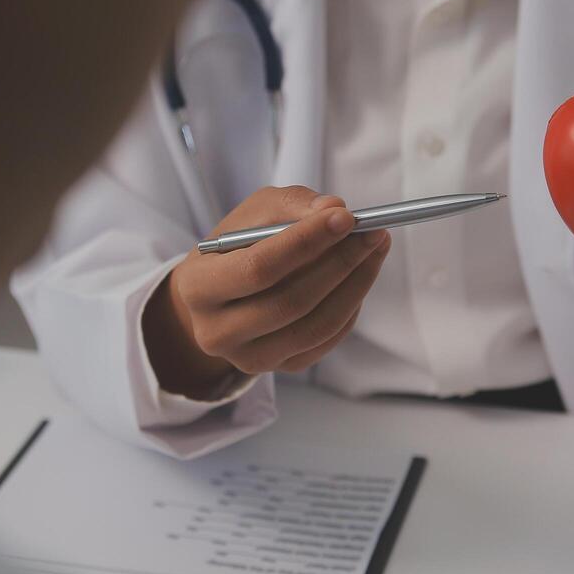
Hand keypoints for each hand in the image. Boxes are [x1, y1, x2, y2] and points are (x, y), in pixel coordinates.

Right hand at [142, 186, 389, 398]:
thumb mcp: (251, 215)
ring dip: (355, 284)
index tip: (345, 217)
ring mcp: (250, 358)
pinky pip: (327, 339)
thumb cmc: (237, 248)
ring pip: (316, 325)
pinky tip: (359, 276)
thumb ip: (290, 205)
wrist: (218, 298)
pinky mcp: (281, 368)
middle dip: (340, 262)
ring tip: (375, 248)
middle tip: (372, 232)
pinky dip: (351, 305)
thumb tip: (334, 208)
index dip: (305, 242)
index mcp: (198, 288)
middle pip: (290, 302)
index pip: (258, 268)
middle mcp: (217, 333)